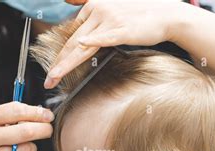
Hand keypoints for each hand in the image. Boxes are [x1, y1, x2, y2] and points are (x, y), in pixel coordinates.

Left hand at [44, 0, 182, 88]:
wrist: (165, 13)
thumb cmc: (140, 15)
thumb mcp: (112, 9)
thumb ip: (93, 16)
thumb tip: (77, 23)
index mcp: (92, 7)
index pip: (71, 35)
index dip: (60, 54)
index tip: (52, 69)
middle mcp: (97, 10)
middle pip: (72, 42)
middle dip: (57, 63)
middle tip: (48, 79)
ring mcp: (109, 19)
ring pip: (81, 44)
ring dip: (65, 63)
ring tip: (54, 77)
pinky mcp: (122, 29)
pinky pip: (103, 37)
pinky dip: (92, 41)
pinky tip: (82, 45)